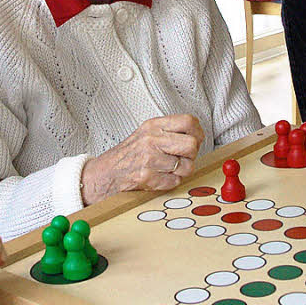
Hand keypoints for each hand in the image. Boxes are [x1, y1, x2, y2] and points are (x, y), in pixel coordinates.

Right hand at [81, 114, 204, 203]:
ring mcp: (149, 158)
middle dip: (191, 155)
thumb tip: (197, 136)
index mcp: (154, 125)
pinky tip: (160, 177)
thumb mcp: (147, 132)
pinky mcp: (147, 176)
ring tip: (169, 169)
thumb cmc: (129, 154)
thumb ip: (170, 131)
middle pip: (192, 145)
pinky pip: (175, 181)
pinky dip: (170, 182)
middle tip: (182, 158)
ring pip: (186, 166)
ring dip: (181, 171)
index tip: (197, 139)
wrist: (107, 172)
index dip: (198, 132)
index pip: (188, 121)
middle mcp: (152, 139)